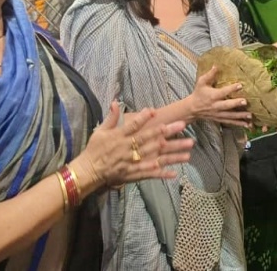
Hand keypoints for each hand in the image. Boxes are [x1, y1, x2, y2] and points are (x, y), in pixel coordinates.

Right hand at [71, 102, 193, 190]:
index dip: (144, 118)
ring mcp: (133, 162)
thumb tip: (116, 102)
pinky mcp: (134, 174)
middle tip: (183, 125)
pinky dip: (161, 174)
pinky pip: (150, 174)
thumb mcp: (100, 131)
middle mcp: (128, 149)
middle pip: (150, 139)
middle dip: (167, 132)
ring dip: (172, 154)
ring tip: (189, 151)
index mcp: (120, 137)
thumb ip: (111, 117)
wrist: (88, 172)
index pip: (133, 126)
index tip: (155, 111)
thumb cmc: (95, 150)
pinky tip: (175, 173)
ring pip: (156, 157)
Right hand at [186, 66, 250, 127]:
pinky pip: (230, 122)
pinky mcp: (220, 119)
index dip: (231, 89)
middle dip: (236, 104)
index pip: (223, 92)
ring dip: (240, 116)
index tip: (240, 85)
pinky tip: (247, 125)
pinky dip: (239, 124)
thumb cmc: (198, 93)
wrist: (192, 109)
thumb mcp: (201, 82)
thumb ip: (209, 74)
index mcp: (212, 96)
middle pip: (227, 106)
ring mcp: (218, 114)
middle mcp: (215, 106)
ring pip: (230, 116)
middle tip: (245, 102)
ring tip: (250, 115)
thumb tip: (216, 65)